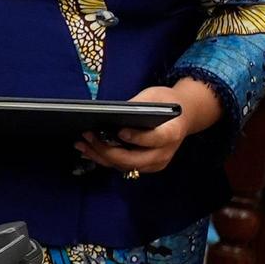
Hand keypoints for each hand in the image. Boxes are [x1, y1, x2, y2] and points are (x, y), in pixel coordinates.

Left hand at [76, 80, 221, 176]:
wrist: (183, 116)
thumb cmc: (166, 103)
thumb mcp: (153, 97)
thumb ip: (135, 106)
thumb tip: (110, 113)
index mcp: (172, 133)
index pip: (154, 139)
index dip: (136, 137)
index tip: (118, 131)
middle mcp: (164, 153)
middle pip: (133, 159)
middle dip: (107, 150)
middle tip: (87, 136)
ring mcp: (156, 163)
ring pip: (125, 166)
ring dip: (100, 156)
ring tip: (81, 143)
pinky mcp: (146, 166)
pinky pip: (123, 166)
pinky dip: (104, 159)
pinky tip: (88, 150)